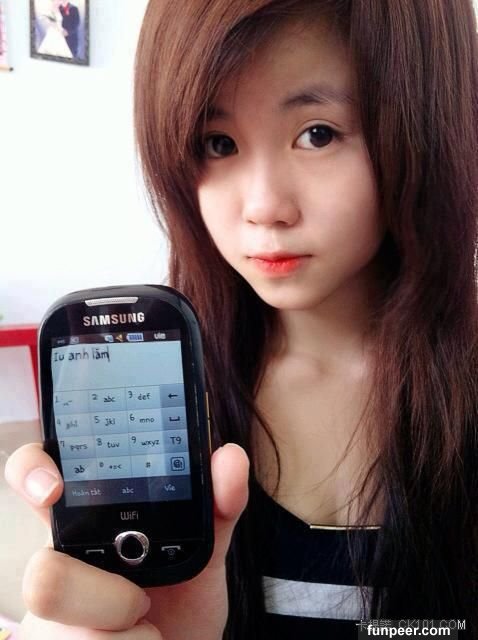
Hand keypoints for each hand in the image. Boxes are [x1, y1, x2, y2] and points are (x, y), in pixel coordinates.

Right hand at [4, 442, 248, 638]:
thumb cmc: (179, 597)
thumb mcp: (204, 547)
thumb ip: (218, 502)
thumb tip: (230, 456)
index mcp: (86, 519)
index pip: (35, 475)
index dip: (31, 472)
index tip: (54, 489)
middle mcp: (59, 562)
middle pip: (44, 577)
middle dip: (106, 598)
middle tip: (141, 601)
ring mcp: (54, 617)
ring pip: (75, 634)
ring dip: (131, 637)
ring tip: (149, 627)